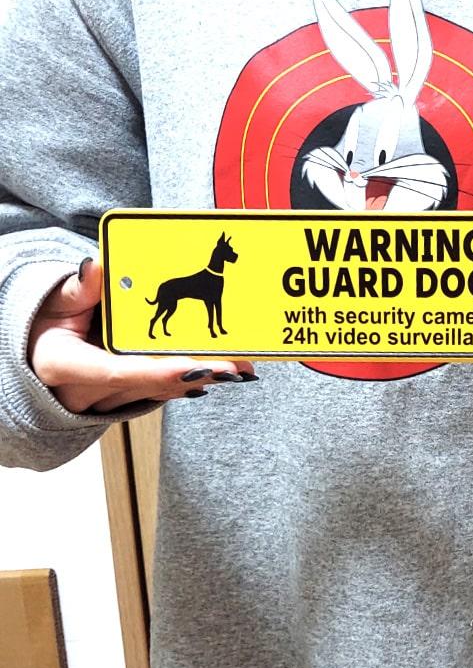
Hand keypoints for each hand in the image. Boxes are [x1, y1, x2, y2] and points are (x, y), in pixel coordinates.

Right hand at [28, 258, 256, 413]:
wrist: (35, 360)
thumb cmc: (43, 329)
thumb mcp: (55, 303)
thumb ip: (79, 288)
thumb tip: (96, 266)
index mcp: (66, 366)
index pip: (118, 371)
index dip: (159, 371)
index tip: (195, 366)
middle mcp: (89, 393)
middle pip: (151, 386)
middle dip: (197, 375)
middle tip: (234, 367)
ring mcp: (110, 401)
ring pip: (163, 393)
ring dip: (204, 380)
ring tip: (241, 369)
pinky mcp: (128, 398)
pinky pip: (164, 392)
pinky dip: (194, 381)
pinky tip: (225, 374)